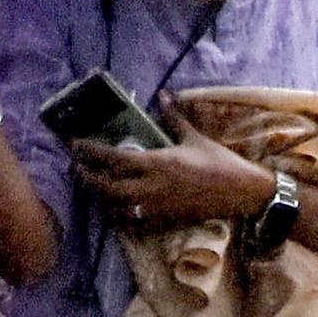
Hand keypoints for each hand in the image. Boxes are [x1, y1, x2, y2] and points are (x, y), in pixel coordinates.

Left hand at [74, 135, 277, 226]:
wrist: (242, 193)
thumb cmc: (219, 162)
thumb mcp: (195, 137)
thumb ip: (174, 117)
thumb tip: (163, 95)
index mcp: (157, 162)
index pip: (114, 158)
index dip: (91, 152)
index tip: (76, 145)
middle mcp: (151, 187)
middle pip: (107, 187)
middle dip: (87, 178)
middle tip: (78, 168)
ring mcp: (157, 206)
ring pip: (116, 206)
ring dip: (100, 198)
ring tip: (92, 187)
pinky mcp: (164, 220)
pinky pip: (133, 221)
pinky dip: (119, 215)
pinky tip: (115, 208)